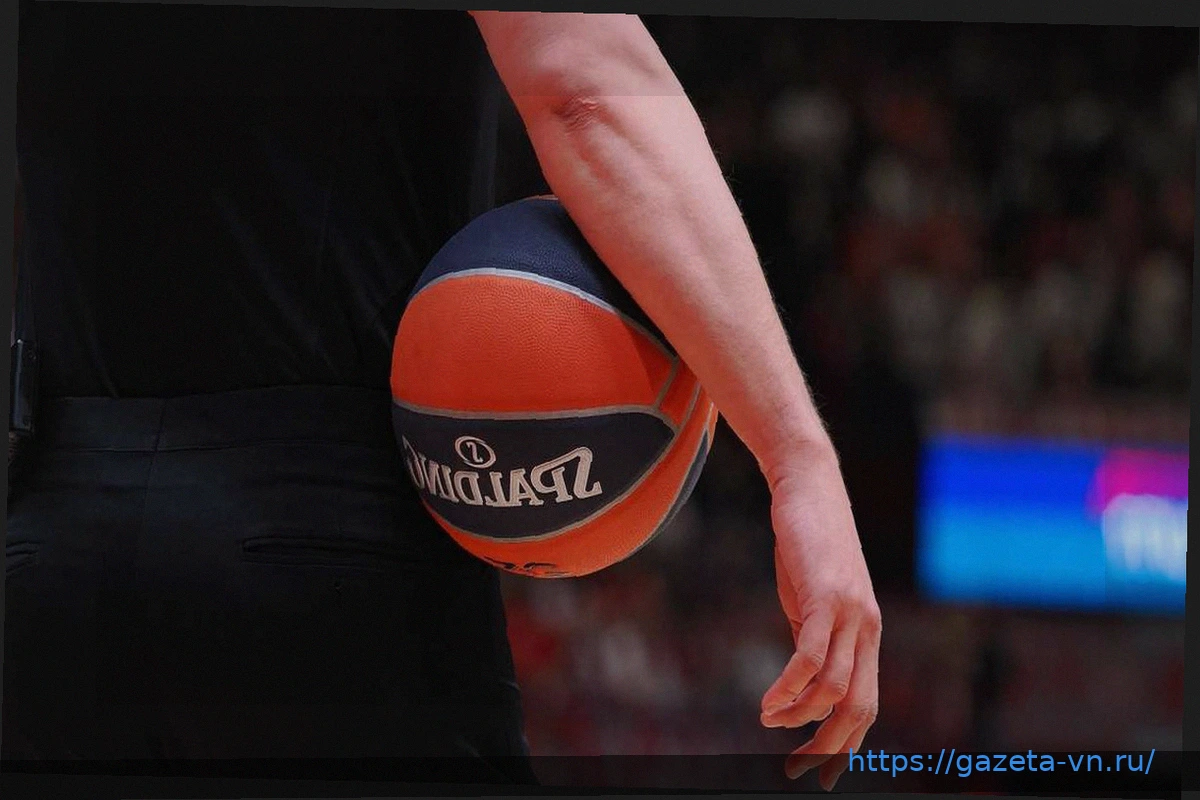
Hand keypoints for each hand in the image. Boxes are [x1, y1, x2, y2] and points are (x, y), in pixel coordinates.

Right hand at [759, 444, 881, 790]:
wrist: (809, 487)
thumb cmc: (806, 540)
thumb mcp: (810, 595)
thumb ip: (812, 632)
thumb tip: (800, 673)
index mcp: (867, 631)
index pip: (866, 701)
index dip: (845, 740)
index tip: (817, 764)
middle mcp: (867, 627)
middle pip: (858, 705)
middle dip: (828, 743)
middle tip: (798, 766)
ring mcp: (850, 613)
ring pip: (833, 687)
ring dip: (798, 713)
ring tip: (768, 717)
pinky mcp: (825, 597)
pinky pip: (810, 657)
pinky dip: (788, 687)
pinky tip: (768, 701)